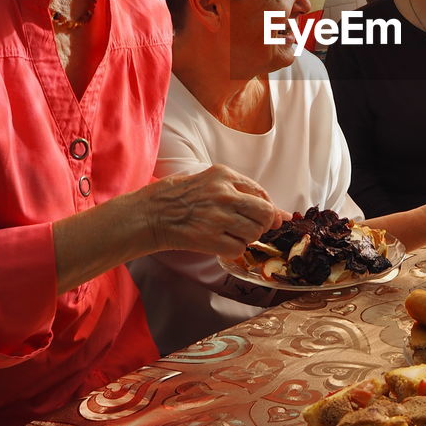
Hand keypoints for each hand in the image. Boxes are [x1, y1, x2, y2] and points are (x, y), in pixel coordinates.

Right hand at [141, 164, 283, 257]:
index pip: (261, 193)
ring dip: (246, 238)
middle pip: (264, 214)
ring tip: (230, 235)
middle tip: (252, 229)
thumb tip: (276, 213)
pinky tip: (220, 244)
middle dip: (263, 225)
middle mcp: (224, 194)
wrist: (149, 214)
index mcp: (224, 175)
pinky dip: (234, 250)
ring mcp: (218, 217)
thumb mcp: (207, 181)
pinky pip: (238, 249)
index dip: (271, 209)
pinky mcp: (210, 238)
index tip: (274, 218)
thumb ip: (239, 192)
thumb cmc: (176, 197)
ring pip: (254, 233)